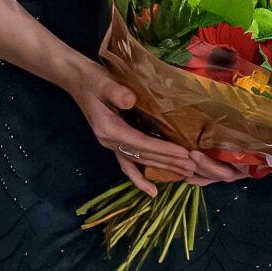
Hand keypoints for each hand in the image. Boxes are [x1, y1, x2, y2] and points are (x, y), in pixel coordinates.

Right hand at [54, 54, 243, 194]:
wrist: (78, 80)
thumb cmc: (92, 79)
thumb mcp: (103, 82)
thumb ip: (115, 92)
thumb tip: (130, 100)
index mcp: (109, 130)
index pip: (141, 143)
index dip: (163, 149)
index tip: (185, 153)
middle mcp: (110, 142)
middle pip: (144, 157)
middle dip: (169, 162)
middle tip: (193, 168)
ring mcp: (112, 145)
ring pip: (140, 162)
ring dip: (162, 169)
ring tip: (185, 174)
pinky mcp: (115, 143)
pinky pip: (129, 165)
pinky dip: (140, 179)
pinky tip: (152, 191)